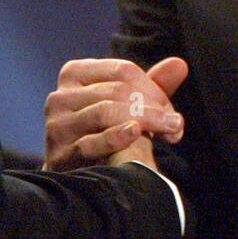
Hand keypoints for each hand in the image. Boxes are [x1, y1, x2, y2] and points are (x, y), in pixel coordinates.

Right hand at [44, 56, 187, 171]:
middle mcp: (60, 96)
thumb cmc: (104, 132)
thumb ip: (152, 85)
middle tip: (175, 124)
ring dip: (145, 120)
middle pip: (116, 90)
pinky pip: (91, 142)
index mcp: (75, 74)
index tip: (170, 110)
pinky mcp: (60, 153)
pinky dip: (116, 136)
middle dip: (152, 106)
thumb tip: (179, 64)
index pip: (123, 70)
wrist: (77, 174)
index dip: (154, 88)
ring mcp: (58, 124)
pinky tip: (136, 134)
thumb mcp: (128, 105)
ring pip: (105, 111)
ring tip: (169, 132)